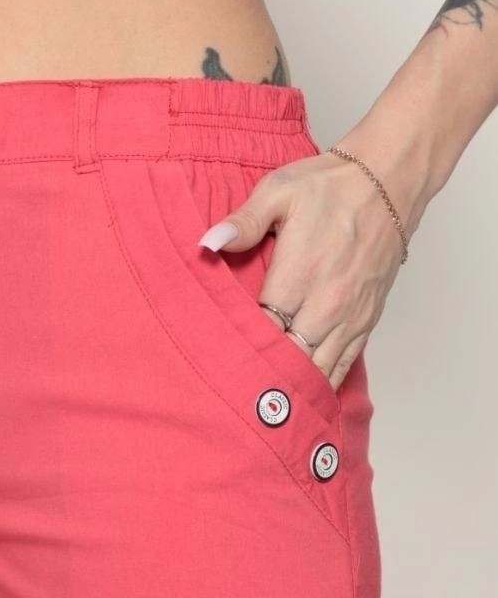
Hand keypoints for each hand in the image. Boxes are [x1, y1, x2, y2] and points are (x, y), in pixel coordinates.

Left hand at [197, 149, 407, 392]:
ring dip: (293, 391)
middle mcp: (326, 305)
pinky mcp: (367, 320)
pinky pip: (343, 364)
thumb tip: (207, 244)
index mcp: (298, 277)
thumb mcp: (279, 192)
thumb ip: (242, 222)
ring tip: (263, 417)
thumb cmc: (331, 185)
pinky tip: (304, 401)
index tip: (215, 370)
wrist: (390, 180)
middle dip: (262, 381)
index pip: (261, 332)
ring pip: (318, 371)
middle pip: (288, 361)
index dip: (238, 354)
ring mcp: (350, 317)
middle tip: (231, 404)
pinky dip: (323, 384)